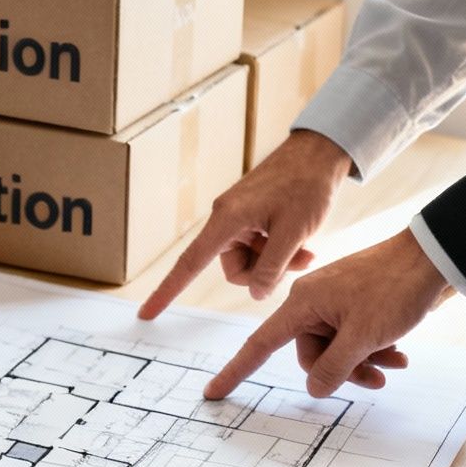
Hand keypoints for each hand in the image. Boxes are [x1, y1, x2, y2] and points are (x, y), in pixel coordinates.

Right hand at [139, 130, 354, 318]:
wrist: (318, 154)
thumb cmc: (306, 186)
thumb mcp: (293, 233)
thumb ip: (271, 268)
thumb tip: (256, 293)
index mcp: (227, 220)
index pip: (189, 263)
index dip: (167, 291)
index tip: (147, 312)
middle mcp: (226, 218)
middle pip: (234, 268)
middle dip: (266, 272)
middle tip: (299, 259)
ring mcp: (239, 217)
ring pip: (250, 260)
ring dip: (276, 261)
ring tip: (304, 248)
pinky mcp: (251, 216)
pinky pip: (257, 246)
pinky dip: (278, 249)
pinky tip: (302, 241)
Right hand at [204, 228, 454, 399]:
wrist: (431, 258)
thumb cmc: (394, 289)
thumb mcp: (363, 336)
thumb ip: (334, 367)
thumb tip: (315, 388)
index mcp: (303, 303)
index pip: (260, 343)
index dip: (236, 370)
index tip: (213, 392)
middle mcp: (312, 301)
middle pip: (310, 354)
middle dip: (340, 371)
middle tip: (375, 379)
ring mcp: (335, 302)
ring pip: (335, 348)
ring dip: (362, 362)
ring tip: (394, 365)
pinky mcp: (356, 303)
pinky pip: (352, 336)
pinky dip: (371, 349)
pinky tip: (398, 355)